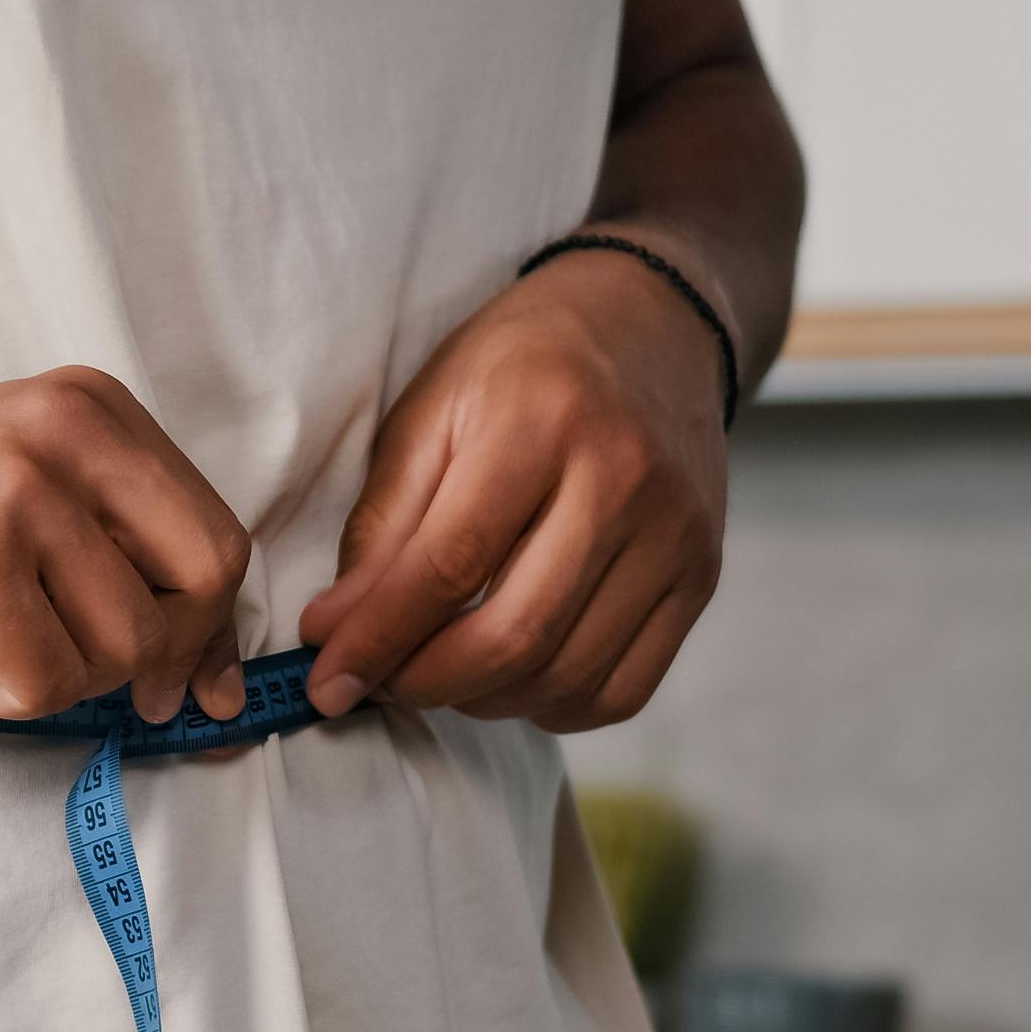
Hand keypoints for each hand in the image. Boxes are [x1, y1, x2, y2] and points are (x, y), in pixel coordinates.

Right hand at [0, 365, 250, 722]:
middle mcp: (63, 430)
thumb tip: (220, 689)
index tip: (177, 680)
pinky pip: (51, 685)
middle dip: (161, 656)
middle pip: (204, 582)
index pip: (217, 534)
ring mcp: (17, 494)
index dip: (205, 627)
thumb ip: (124, 568)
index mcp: (87, 405)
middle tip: (78, 675)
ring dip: (55, 676)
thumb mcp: (18, 507)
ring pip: (128, 647)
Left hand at [298, 242, 726, 731]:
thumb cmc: (525, 364)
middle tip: (378, 685)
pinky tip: (513, 679)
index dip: (380, 638)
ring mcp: (676, 535)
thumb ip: (383, 525)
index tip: (328, 679)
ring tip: (439, 674)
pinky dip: (554, 707)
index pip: (450, 565)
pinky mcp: (702, 577)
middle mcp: (624, 479)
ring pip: (569, 676)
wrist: (653, 324)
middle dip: (425, 683)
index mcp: (543, 419)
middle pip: (516, 634)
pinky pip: (624, 689)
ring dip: (484, 700)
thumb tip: (338, 633)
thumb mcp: (433, 409)